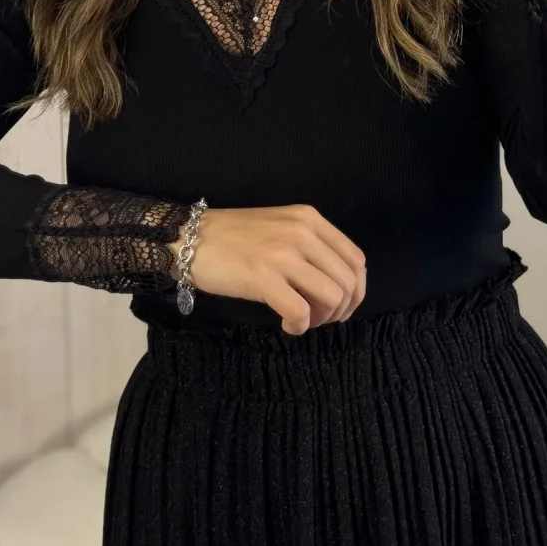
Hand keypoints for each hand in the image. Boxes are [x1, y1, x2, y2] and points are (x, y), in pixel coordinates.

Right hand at [172, 205, 366, 334]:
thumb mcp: (281, 227)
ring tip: (302, 321)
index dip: (356, 291)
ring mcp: (284, 254)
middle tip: (319, 319)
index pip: (356, 259)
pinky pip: (301, 312)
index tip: (341, 307)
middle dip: (340, 310)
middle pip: (348, 281)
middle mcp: (302, 232)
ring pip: (332, 297)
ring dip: (321, 319)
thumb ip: (310, 246)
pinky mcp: (264, 277)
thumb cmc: (234, 237)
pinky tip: (285, 325)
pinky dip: (299, 326)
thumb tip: (336, 282)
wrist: (190, 239)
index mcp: (310, 219)